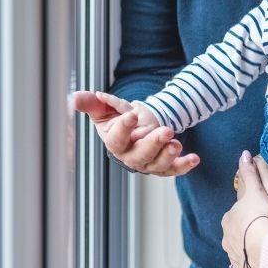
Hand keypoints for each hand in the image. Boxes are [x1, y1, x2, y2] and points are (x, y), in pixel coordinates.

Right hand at [72, 90, 198, 175]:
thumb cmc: (116, 118)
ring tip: (176, 142)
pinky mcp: (164, 165)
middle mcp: (131, 156)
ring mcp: (148, 162)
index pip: (118, 138)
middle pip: (141, 155)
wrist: (134, 127)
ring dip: (169, 155)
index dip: (124, 127)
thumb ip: (90, 103)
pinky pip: (174, 169)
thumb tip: (73, 98)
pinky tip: (194, 158)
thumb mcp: (103, 108)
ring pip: (158, 164)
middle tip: (165, 131)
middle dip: (153, 143)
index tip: (131, 115)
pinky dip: (184, 166)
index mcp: (115, 142)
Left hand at [221, 151, 267, 267]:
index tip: (259, 214)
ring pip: (241, 246)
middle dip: (247, 229)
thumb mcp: (256, 190)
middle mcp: (227, 235)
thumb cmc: (260, 216)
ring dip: (249, 244)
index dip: (249, 211)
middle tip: (263, 230)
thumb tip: (244, 154)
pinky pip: (246, 262)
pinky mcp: (241, 266)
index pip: (238, 212)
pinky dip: (252, 259)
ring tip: (264, 244)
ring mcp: (233, 251)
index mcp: (229, 217)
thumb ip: (249, 173)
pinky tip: (262, 257)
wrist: (264, 245)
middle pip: (238, 230)